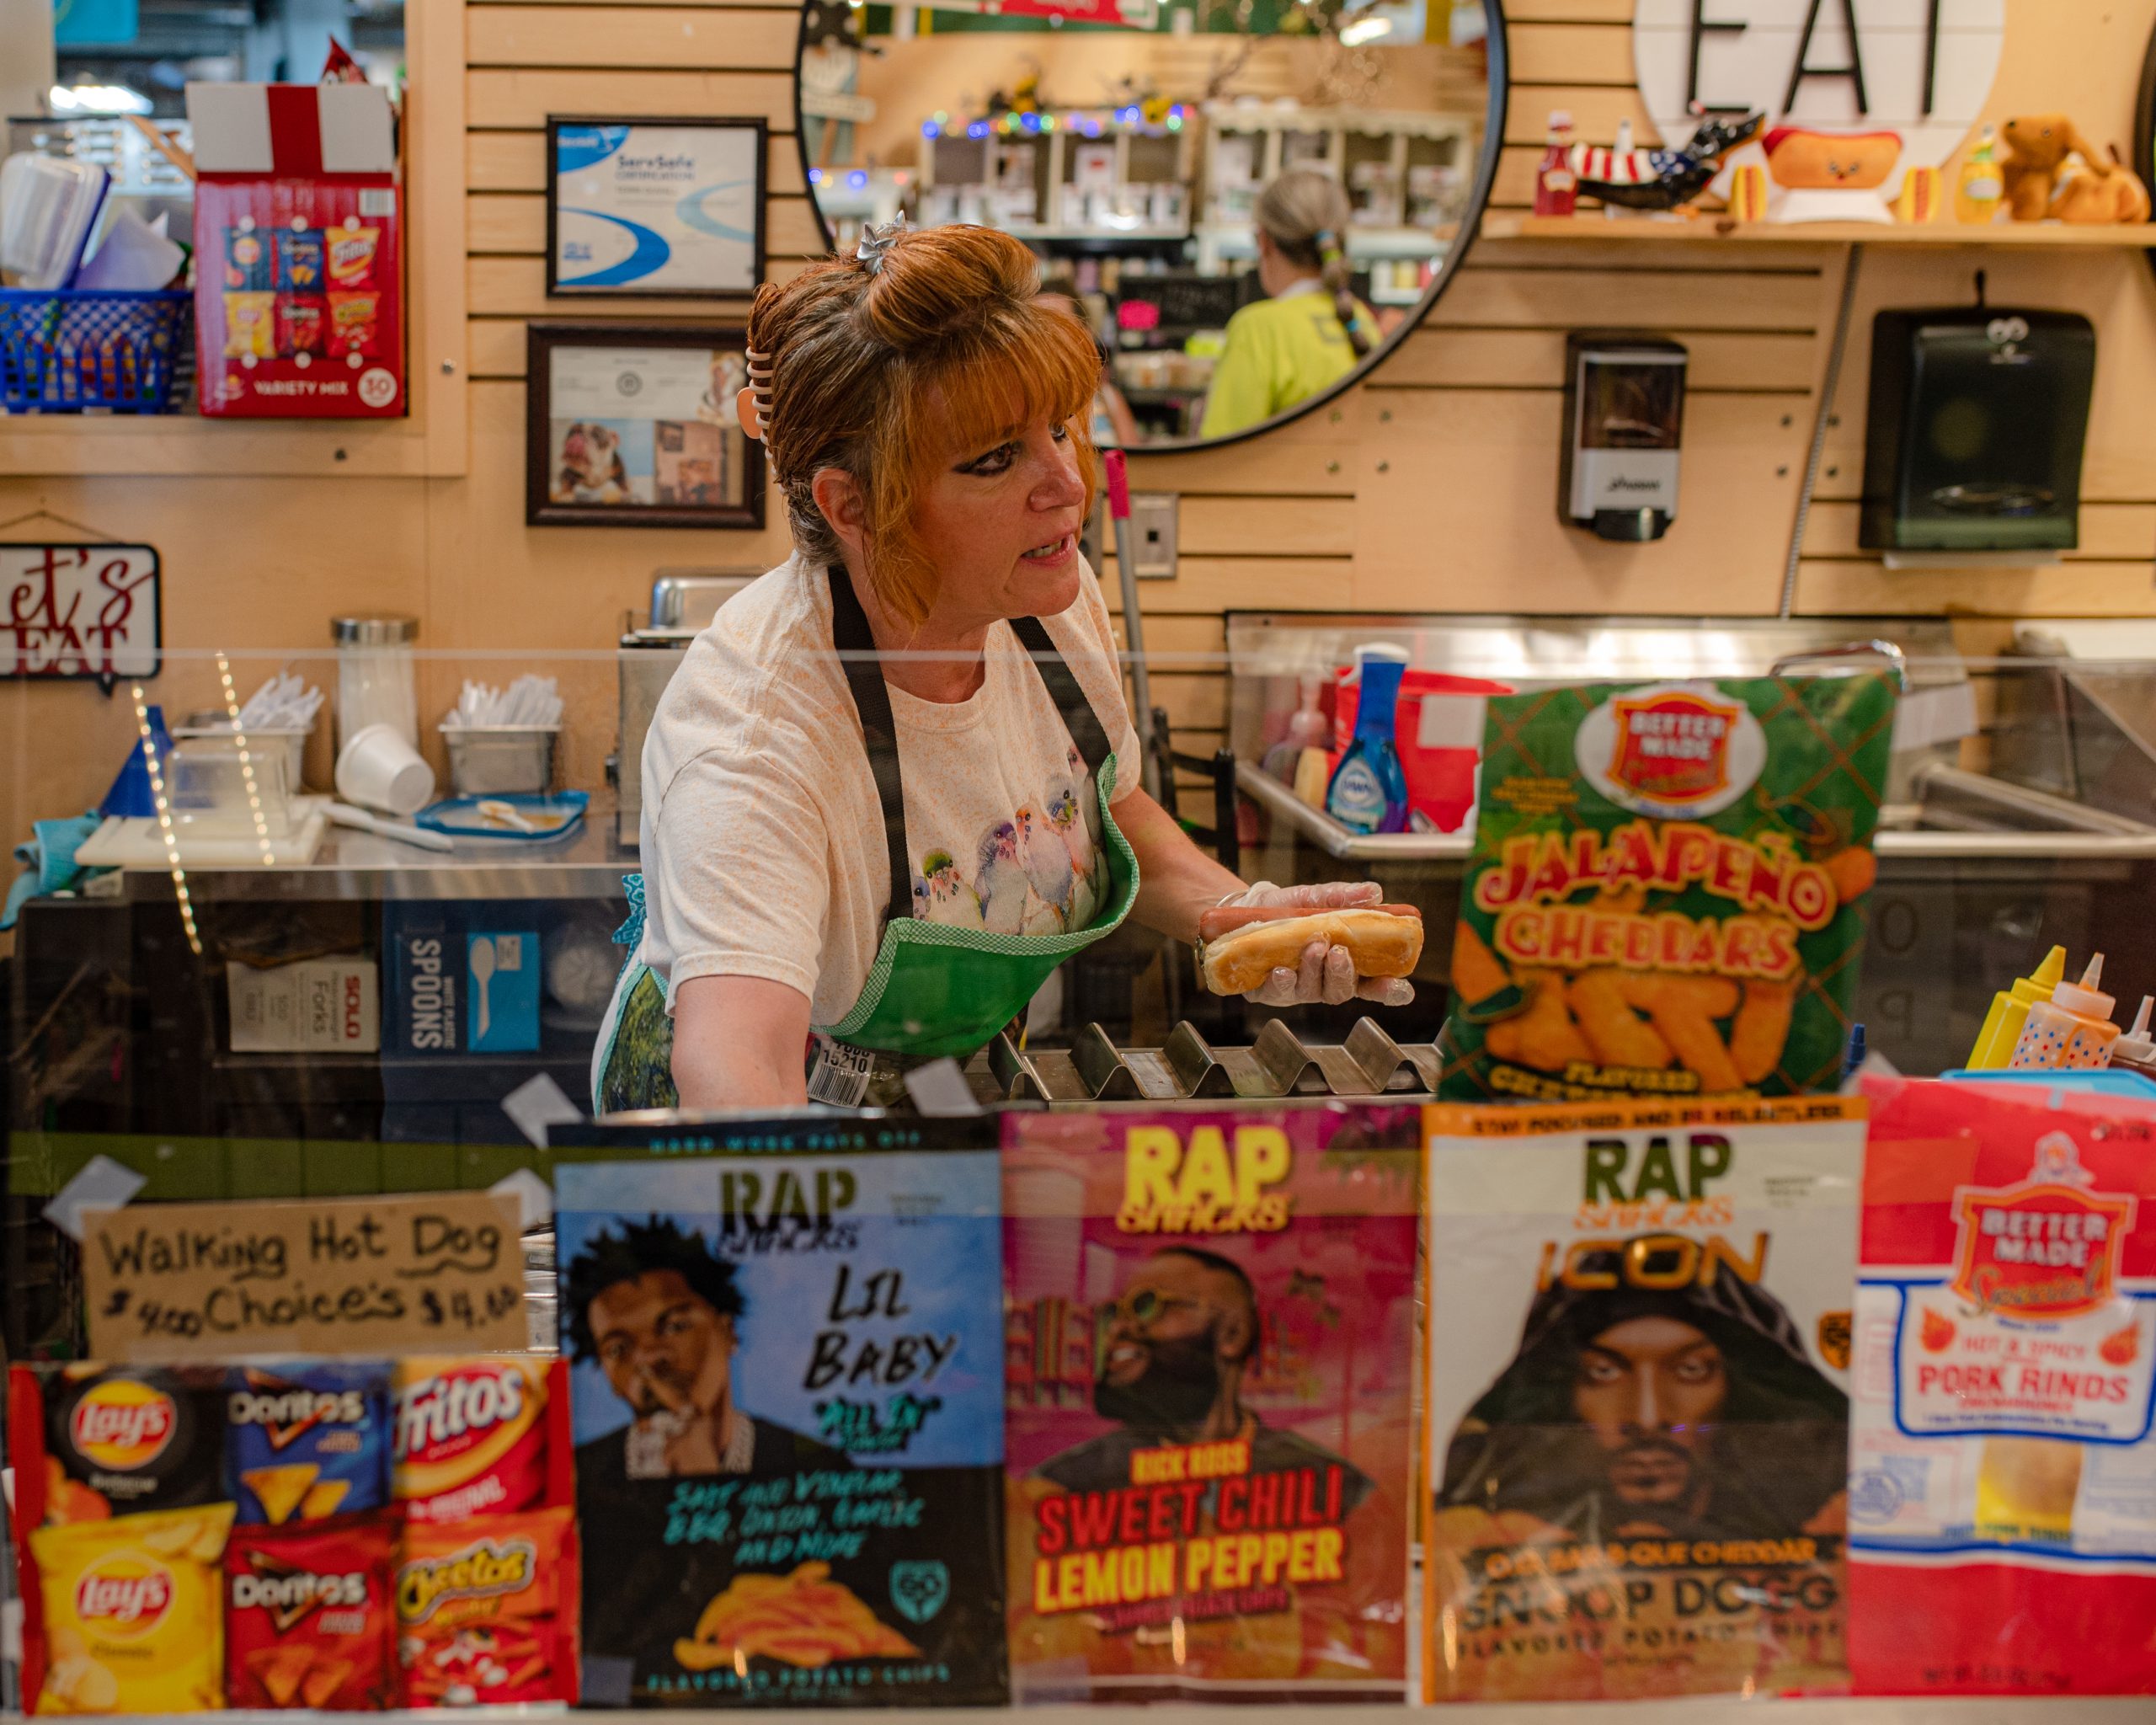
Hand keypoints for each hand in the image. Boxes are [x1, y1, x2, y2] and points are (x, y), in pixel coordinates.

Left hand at [1203, 881, 1416, 1007]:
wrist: (1239, 911)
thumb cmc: (1283, 909)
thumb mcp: (1313, 897)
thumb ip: (1342, 897)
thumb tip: (1374, 891)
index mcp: (1342, 962)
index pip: (1372, 984)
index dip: (1389, 990)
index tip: (1402, 987)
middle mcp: (1322, 980)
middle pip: (1343, 991)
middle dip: (1345, 974)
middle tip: (1339, 953)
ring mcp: (1296, 989)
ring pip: (1313, 992)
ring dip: (1315, 972)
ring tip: (1312, 948)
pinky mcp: (1267, 992)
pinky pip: (1278, 993)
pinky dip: (1282, 983)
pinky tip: (1282, 970)